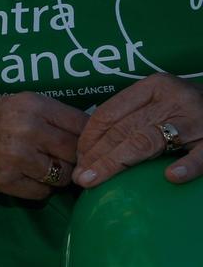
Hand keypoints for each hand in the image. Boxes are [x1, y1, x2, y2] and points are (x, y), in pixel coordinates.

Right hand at [0, 92, 87, 199]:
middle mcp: (29, 130)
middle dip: (75, 159)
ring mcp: (17, 157)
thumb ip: (53, 117)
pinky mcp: (4, 179)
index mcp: (36, 106)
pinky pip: (41, 192)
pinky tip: (28, 179)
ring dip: (58, 176)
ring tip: (45, 170)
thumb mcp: (21, 103)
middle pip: (76, 153)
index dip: (89, 138)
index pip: (83, 126)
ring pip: (62, 176)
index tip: (86, 144)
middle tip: (66, 160)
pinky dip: (40, 189)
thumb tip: (91, 139)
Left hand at [73, 73, 202, 187]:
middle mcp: (175, 98)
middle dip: (96, 155)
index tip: (76, 158)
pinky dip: (187, 165)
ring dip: (117, 162)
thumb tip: (89, 148)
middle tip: (79, 177)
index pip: (110, 112)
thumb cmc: (189, 112)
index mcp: (156, 86)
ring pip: (149, 141)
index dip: (88, 138)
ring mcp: (198, 119)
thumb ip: (133, 117)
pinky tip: (171, 176)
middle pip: (124, 129)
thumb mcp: (162, 104)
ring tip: (95, 180)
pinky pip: (201, 155)